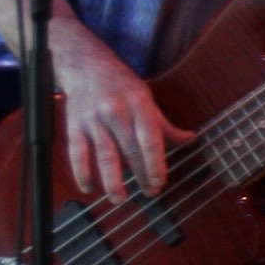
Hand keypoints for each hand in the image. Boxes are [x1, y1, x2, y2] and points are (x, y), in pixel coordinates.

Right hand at [54, 32, 194, 199]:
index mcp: (138, 103)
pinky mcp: (74, 125)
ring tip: (120, 198)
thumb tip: (190, 139)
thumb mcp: (146, 98)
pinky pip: (77, 153)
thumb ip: (164, 123)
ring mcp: (93, 119)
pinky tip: (89, 189)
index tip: (161, 181)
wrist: (86, 66)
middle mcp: (115, 112)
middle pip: (129, 149)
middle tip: (150, 192)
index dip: (156, 162)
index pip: (150, 138)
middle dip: (140, 174)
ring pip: (104, 155)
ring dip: (112, 180)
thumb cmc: (122, 85)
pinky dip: (82, 173)